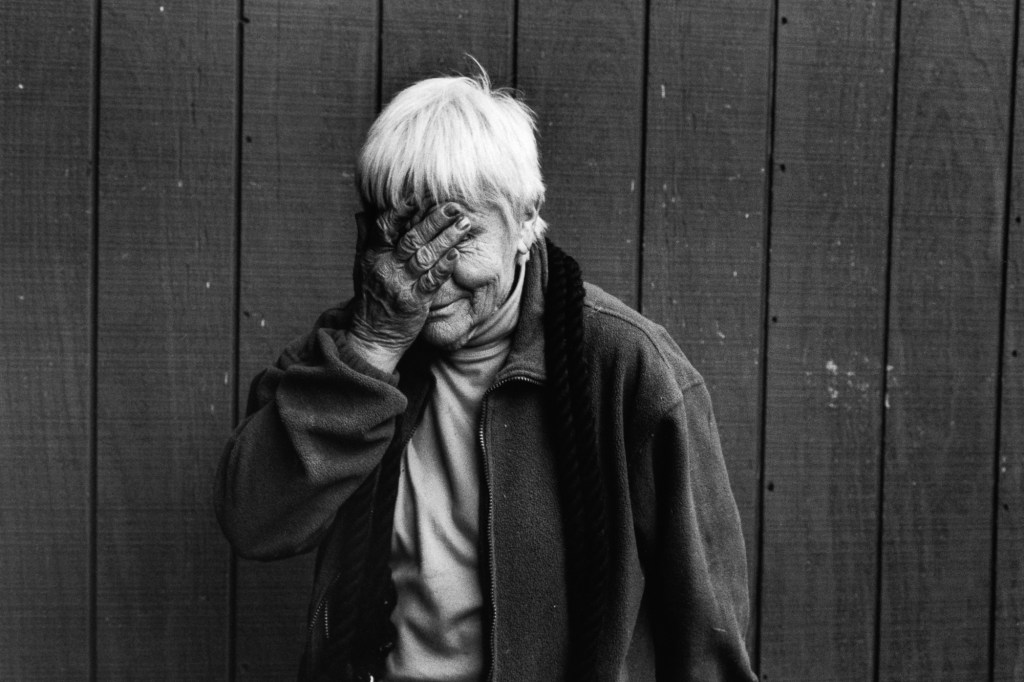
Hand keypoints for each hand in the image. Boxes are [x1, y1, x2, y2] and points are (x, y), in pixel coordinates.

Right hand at [348, 202, 468, 370]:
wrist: (371, 337)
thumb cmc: (370, 299)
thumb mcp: (361, 267)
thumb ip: (365, 239)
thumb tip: (363, 212)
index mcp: (372, 256)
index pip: (384, 227)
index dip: (400, 211)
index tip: (417, 198)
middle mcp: (385, 268)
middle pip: (411, 238)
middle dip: (434, 220)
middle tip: (454, 207)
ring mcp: (400, 285)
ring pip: (425, 256)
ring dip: (447, 238)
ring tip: (464, 223)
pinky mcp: (414, 303)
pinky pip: (431, 282)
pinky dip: (444, 267)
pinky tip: (457, 255)